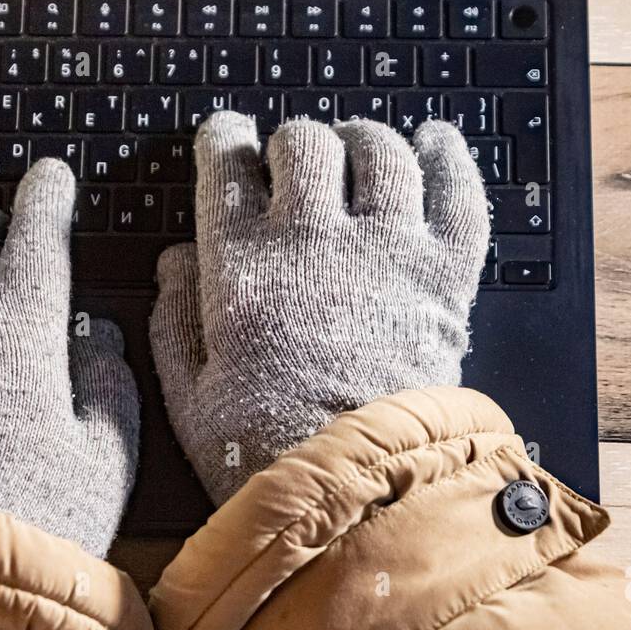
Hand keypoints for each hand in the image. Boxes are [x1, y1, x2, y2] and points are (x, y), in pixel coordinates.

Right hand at [151, 112, 487, 503]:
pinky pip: (457, 191)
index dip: (223, 141)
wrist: (359, 492)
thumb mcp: (190, 399)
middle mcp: (314, 241)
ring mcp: (386, 251)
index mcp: (241, 266)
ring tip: (357, 148)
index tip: (226, 137)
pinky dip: (449, 158)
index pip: (225, 167)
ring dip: (362, 141)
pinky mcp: (444, 274)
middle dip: (291, 144)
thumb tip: (173, 261)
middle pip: (302, 145)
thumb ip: (175, 323)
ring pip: (379, 153)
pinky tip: (435, 141)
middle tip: (293, 162)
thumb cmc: (267, 456)